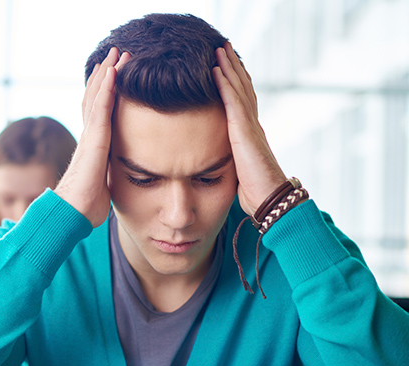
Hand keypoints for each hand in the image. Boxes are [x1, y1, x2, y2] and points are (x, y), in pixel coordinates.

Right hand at [55, 48, 130, 226]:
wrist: (72, 214)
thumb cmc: (86, 206)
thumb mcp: (104, 186)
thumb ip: (109, 177)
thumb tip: (115, 184)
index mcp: (94, 147)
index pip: (99, 113)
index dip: (106, 92)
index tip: (114, 74)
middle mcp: (89, 137)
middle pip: (96, 99)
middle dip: (106, 76)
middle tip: (116, 54)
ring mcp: (89, 137)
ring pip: (97, 98)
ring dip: (107, 74)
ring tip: (116, 54)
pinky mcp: (93, 141)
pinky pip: (100, 109)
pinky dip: (106, 89)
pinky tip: (112, 72)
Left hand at [212, 42, 286, 215]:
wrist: (269, 199)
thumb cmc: (255, 191)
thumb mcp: (238, 170)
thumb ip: (231, 159)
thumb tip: (219, 162)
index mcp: (250, 134)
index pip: (242, 101)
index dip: (235, 81)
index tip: (226, 65)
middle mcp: (252, 125)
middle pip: (242, 88)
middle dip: (232, 66)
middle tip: (223, 47)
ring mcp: (250, 127)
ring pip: (238, 90)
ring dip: (228, 68)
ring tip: (219, 49)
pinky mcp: (245, 133)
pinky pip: (233, 103)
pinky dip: (224, 85)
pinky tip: (215, 71)